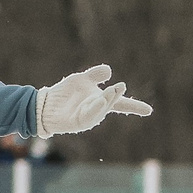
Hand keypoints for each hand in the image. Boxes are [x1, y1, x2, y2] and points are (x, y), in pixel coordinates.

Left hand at [36, 65, 152, 134]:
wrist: (44, 104)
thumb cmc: (64, 93)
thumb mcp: (81, 79)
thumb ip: (95, 74)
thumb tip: (109, 71)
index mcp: (101, 101)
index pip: (121, 103)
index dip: (135, 106)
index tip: (149, 111)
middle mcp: (97, 110)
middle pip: (111, 103)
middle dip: (115, 95)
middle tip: (120, 86)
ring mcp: (88, 117)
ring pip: (101, 109)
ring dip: (107, 100)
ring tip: (111, 90)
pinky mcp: (77, 122)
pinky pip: (88, 116)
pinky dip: (94, 108)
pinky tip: (98, 101)